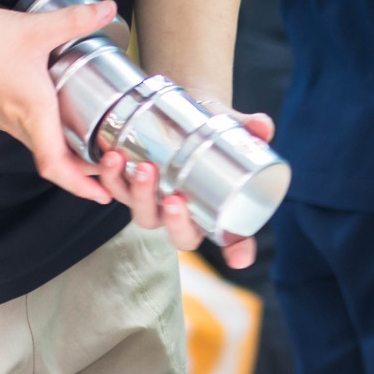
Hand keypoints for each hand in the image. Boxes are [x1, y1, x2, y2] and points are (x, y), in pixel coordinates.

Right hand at [0, 0, 123, 206]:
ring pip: (38, 145)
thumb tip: (108, 9)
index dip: (81, 186)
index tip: (104, 196)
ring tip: (88, 145)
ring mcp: (2, 118)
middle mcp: (18, 124)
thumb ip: (74, 20)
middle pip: (52, 161)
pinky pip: (25, 130)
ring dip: (63, 152)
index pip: (56, 166)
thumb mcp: (33, 29)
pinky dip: (46, 132)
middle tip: (107, 168)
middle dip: (81, 172)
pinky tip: (55, 113)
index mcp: (33, 114)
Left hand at [106, 109, 266, 271]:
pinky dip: (111, 176)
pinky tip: (113, 157)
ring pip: (144, 215)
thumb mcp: (232, 128)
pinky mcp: (129, 186)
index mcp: (215, 212)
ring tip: (143, 168)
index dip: (237, 251)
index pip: (232, 240)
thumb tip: (263, 126)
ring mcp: (154, 204)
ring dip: (139, 196)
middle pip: (179, 236)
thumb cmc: (212, 131)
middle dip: (174, 221)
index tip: (238, 257)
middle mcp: (184, 216)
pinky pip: (116, 189)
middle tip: (174, 198)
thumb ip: (248, 128)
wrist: (183, 115)